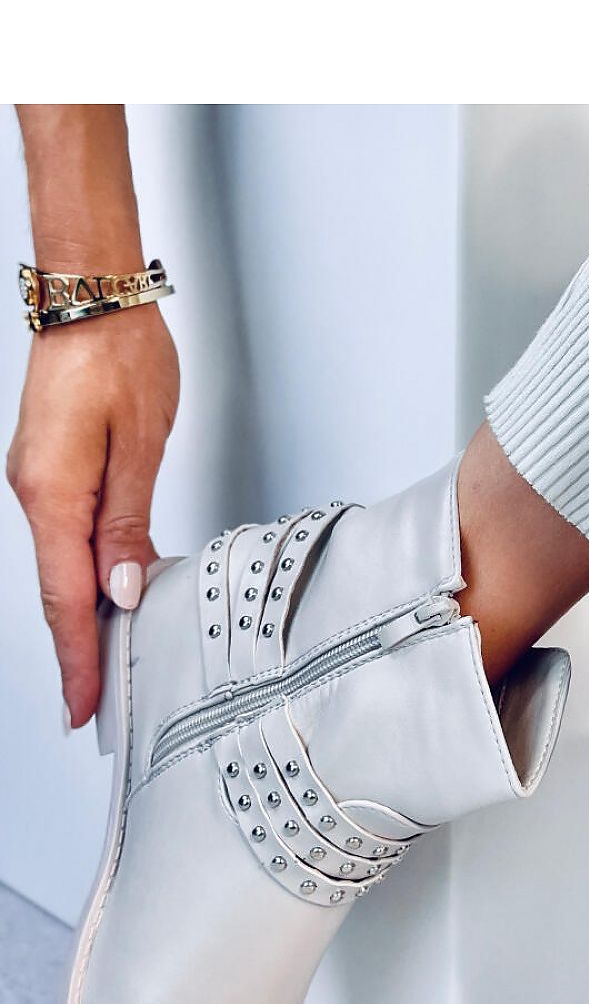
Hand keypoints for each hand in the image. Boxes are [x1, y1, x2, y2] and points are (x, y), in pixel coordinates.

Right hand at [7, 303, 179, 727]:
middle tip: (94, 706)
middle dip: (77, 653)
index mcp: (54, 493)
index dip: (78, 657)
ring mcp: (39, 481)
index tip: (85, 705)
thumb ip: (129, 520)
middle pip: (58, 592)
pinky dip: (85, 577)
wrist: (92, 296)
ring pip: (62, 568)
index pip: (68, 597)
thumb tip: (125, 584)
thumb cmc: (120, 355)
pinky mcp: (52, 470)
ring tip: (105, 668)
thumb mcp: (138, 443)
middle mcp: (36, 492)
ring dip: (83, 619)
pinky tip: (108, 597)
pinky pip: (67, 539)